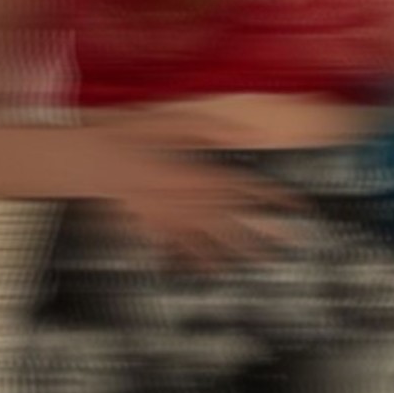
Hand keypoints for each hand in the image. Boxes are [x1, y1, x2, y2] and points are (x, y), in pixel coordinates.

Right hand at [99, 120, 300, 269]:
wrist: (95, 160)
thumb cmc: (132, 136)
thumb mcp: (176, 120)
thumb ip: (214, 129)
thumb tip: (247, 135)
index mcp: (202, 174)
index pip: (249, 188)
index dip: (276, 197)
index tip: (298, 205)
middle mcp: (192, 201)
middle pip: (239, 223)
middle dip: (269, 234)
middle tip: (294, 245)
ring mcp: (174, 217)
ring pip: (215, 241)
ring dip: (240, 253)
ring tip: (262, 264)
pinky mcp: (156, 225)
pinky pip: (181, 248)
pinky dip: (197, 261)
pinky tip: (210, 271)